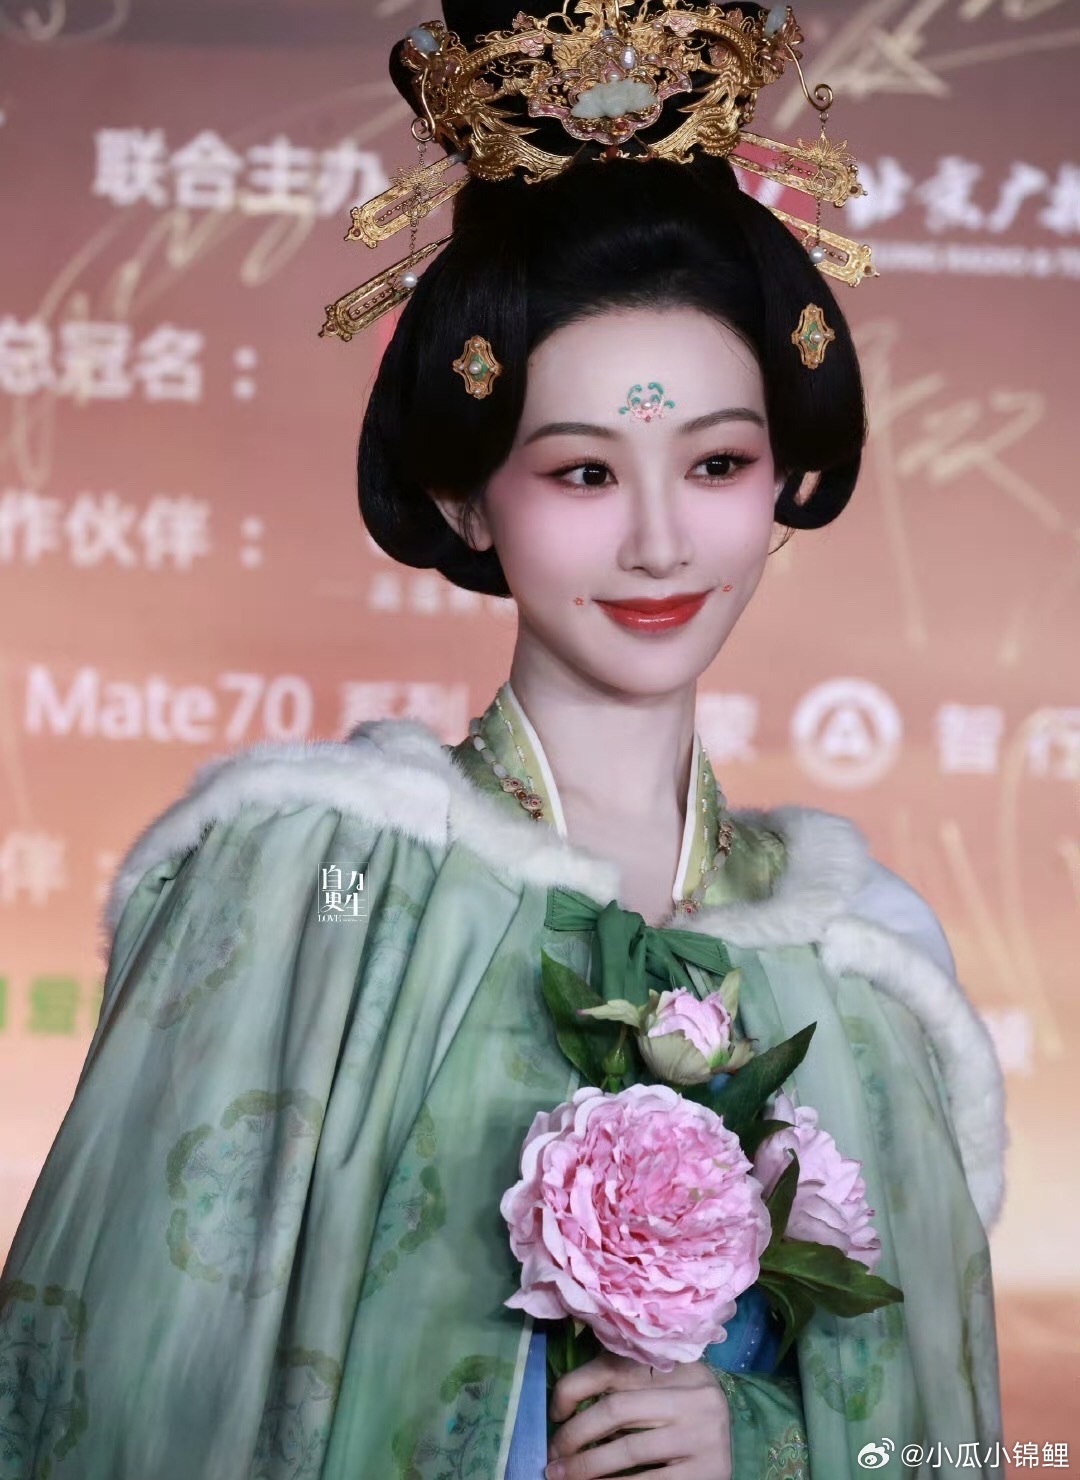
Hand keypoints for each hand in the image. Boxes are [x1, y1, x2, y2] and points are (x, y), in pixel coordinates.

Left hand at [545, 1350, 731, 1479]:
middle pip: (616, 1408)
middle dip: (575, 1434)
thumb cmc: (680, 1410)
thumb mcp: (658, 1385)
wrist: (730, 1444)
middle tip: (552, 1455)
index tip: (554, 1414)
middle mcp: (693, 1395)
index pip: (611, 1367)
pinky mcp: (707, 1473)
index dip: (573, 1389)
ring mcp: (702, 1435)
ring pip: (628, 1449)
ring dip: (587, 1467)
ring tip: (561, 1476)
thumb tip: (562, 1403)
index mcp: (676, 1364)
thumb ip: (621, 1380)